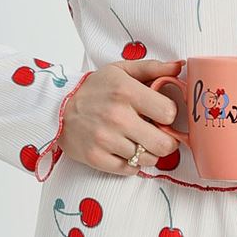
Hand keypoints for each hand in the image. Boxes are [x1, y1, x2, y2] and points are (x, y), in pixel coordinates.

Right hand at [57, 58, 183, 175]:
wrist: (57, 108)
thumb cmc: (94, 89)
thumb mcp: (121, 71)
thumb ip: (152, 68)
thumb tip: (179, 66)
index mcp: (126, 91)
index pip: (169, 113)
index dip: (168, 115)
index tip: (160, 114)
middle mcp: (117, 117)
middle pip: (164, 144)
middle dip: (166, 141)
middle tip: (158, 135)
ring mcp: (106, 140)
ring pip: (148, 159)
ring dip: (149, 152)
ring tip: (139, 141)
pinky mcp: (96, 158)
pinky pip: (130, 170)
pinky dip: (132, 163)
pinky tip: (125, 150)